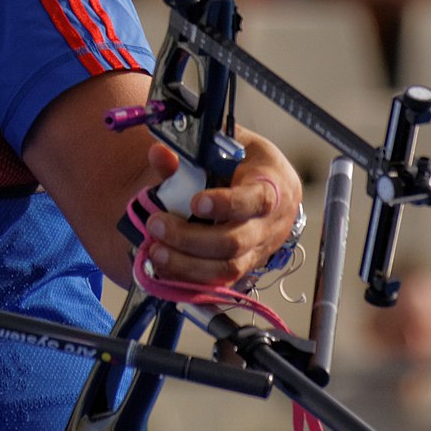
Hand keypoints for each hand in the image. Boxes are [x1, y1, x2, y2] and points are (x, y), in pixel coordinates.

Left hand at [137, 133, 302, 292]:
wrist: (275, 190)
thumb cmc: (247, 164)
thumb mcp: (226, 148)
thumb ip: (192, 152)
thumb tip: (158, 154)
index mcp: (270, 186)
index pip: (255, 200)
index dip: (225, 204)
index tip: (195, 202)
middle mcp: (268, 224)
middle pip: (234, 242)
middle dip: (190, 239)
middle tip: (156, 225)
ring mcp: (258, 251)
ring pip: (227, 269)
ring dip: (186, 264)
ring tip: (155, 252)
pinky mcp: (245, 268)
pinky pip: (219, 282)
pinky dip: (189, 278)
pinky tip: (164, 267)